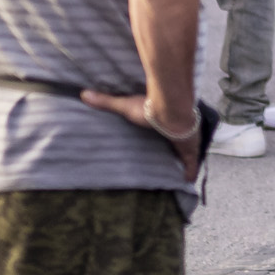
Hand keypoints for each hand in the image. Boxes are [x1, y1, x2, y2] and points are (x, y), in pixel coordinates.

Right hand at [81, 86, 201, 177]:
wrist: (172, 111)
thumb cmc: (149, 109)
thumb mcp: (125, 106)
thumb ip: (107, 102)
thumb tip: (83, 94)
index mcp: (163, 122)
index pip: (163, 129)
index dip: (163, 134)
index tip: (159, 139)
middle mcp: (176, 131)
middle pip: (175, 142)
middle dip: (173, 148)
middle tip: (168, 159)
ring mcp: (185, 142)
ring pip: (185, 153)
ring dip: (182, 161)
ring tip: (177, 171)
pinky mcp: (190, 151)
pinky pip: (191, 165)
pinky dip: (190, 173)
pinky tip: (189, 180)